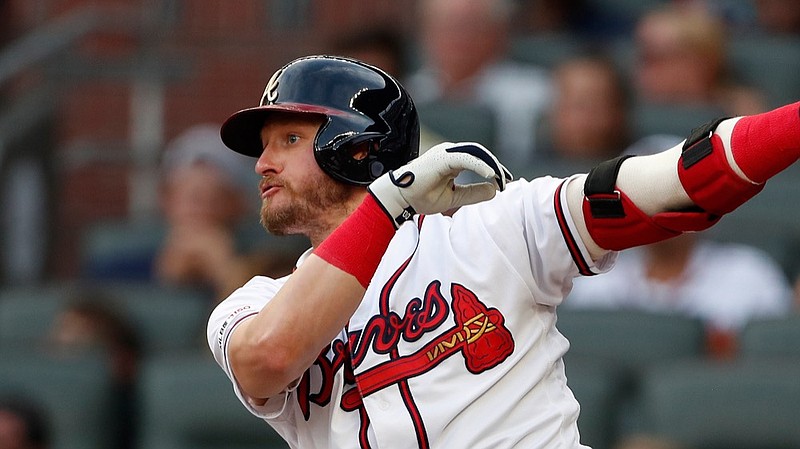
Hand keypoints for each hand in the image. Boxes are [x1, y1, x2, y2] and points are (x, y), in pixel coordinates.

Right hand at [367, 142, 511, 227]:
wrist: (399, 198)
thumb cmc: (420, 196)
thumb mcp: (454, 197)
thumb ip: (473, 193)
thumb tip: (494, 190)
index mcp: (451, 161)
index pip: (478, 160)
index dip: (493, 169)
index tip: (505, 181)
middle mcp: (449, 152)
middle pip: (480, 155)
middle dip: (496, 166)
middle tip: (507, 181)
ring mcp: (445, 152)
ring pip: (475, 153)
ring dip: (491, 165)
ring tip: (502, 178)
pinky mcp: (442, 157)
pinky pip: (466, 158)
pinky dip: (480, 165)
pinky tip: (490, 175)